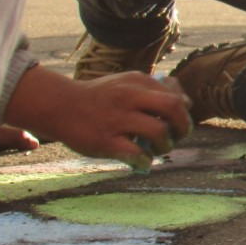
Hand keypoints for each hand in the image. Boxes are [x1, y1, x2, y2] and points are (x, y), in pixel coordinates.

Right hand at [4, 67, 191, 165]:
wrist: (59, 105)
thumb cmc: (99, 97)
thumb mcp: (126, 83)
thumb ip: (155, 89)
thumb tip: (187, 101)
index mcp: (137, 82)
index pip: (175, 96)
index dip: (184, 113)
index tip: (178, 124)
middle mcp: (129, 97)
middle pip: (173, 107)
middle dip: (183, 126)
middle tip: (177, 137)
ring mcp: (117, 119)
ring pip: (158, 132)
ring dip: (166, 145)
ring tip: (158, 149)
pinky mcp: (105, 141)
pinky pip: (137, 153)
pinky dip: (146, 161)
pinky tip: (143, 162)